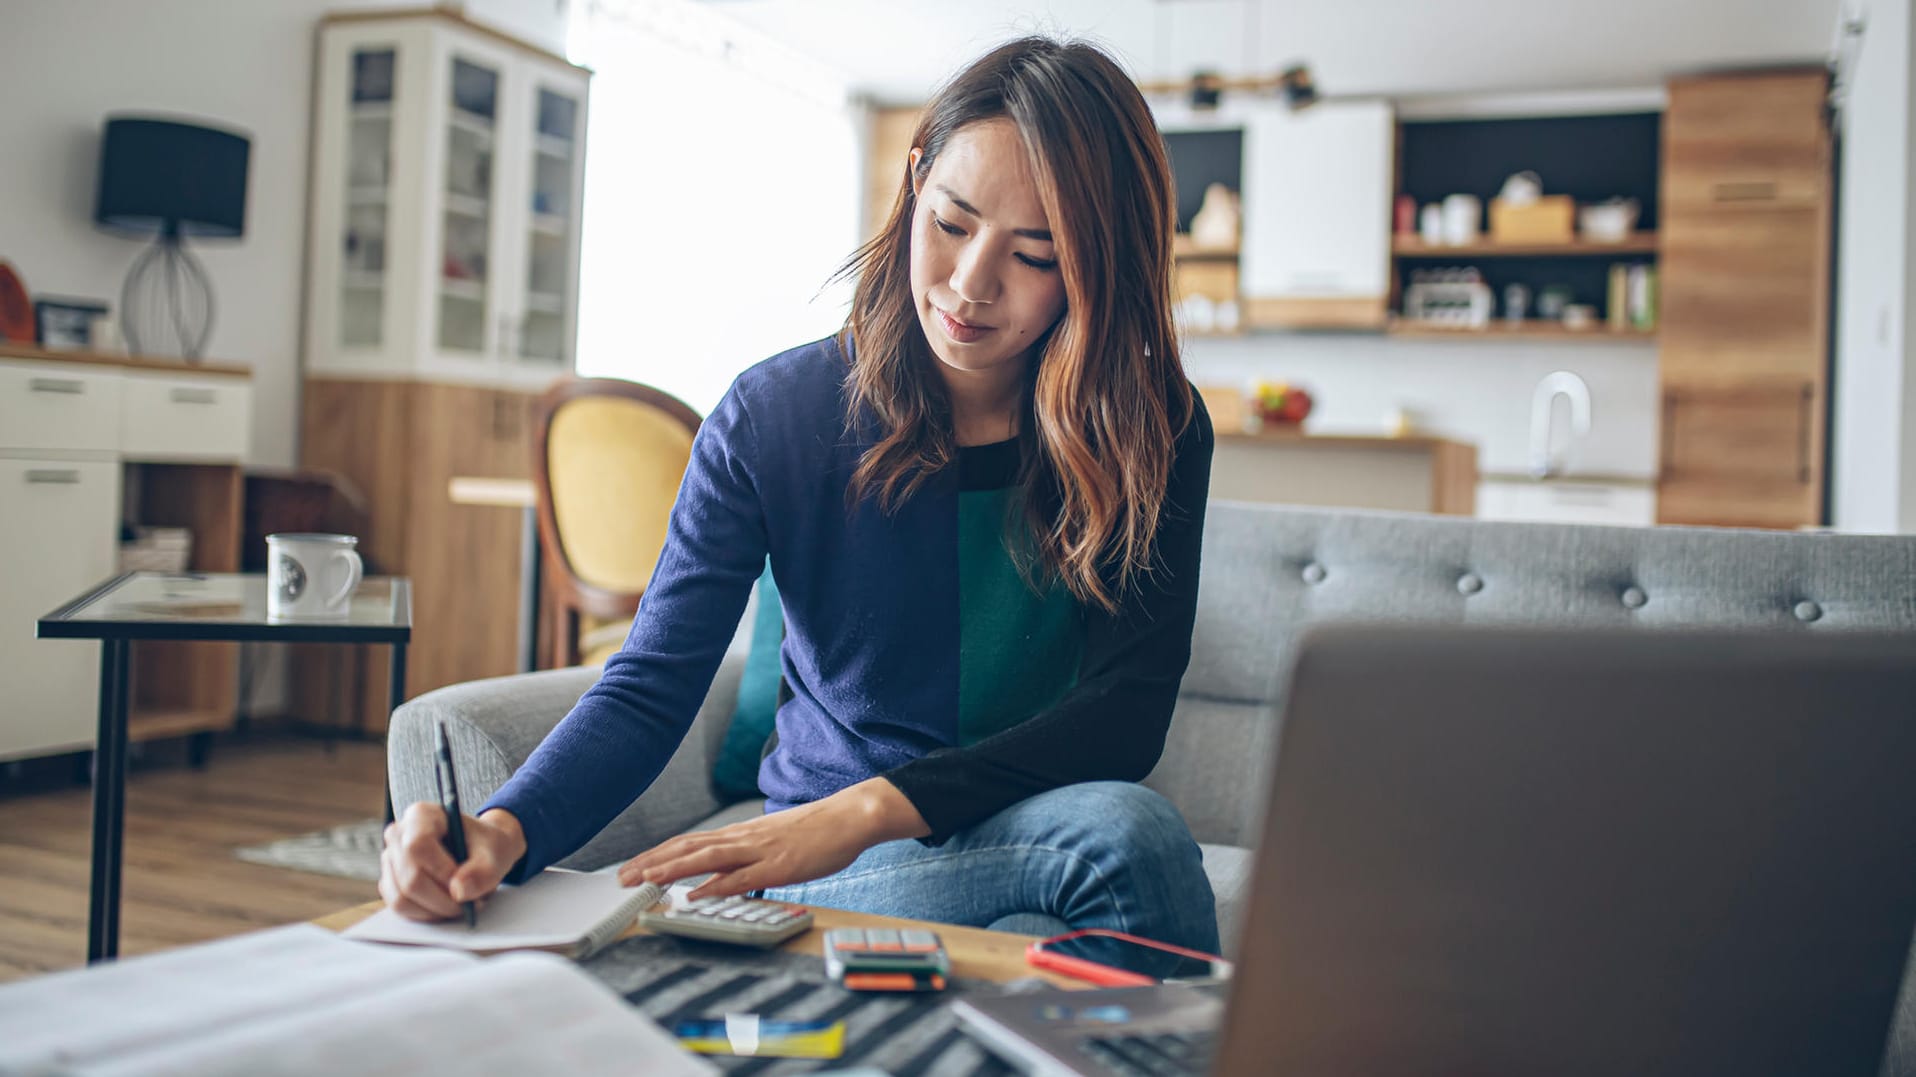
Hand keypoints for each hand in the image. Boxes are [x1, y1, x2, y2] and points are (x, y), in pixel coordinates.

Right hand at [379, 803, 526, 921]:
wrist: (481, 850)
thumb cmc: (486, 845)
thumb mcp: (496, 852)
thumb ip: (483, 871)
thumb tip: (458, 891)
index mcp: (421, 815)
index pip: (417, 847)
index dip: (440, 872)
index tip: (463, 886)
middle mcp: (398, 835)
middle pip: (409, 878)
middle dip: (442, 900)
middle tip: (469, 905)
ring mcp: (390, 860)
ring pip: (401, 898)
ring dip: (434, 911)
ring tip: (461, 906)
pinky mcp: (391, 882)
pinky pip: (400, 908)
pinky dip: (425, 914)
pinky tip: (446, 907)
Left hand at [616, 778, 928, 900]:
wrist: (850, 816)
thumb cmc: (816, 832)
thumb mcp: (773, 843)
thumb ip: (746, 859)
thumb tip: (720, 877)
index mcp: (740, 834)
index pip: (689, 843)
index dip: (658, 855)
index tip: (632, 868)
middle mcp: (743, 838)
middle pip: (688, 848)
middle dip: (652, 863)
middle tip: (622, 878)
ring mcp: (760, 850)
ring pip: (707, 858)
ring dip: (673, 870)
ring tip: (646, 881)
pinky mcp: (779, 864)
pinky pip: (742, 876)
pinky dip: (716, 884)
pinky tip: (696, 893)